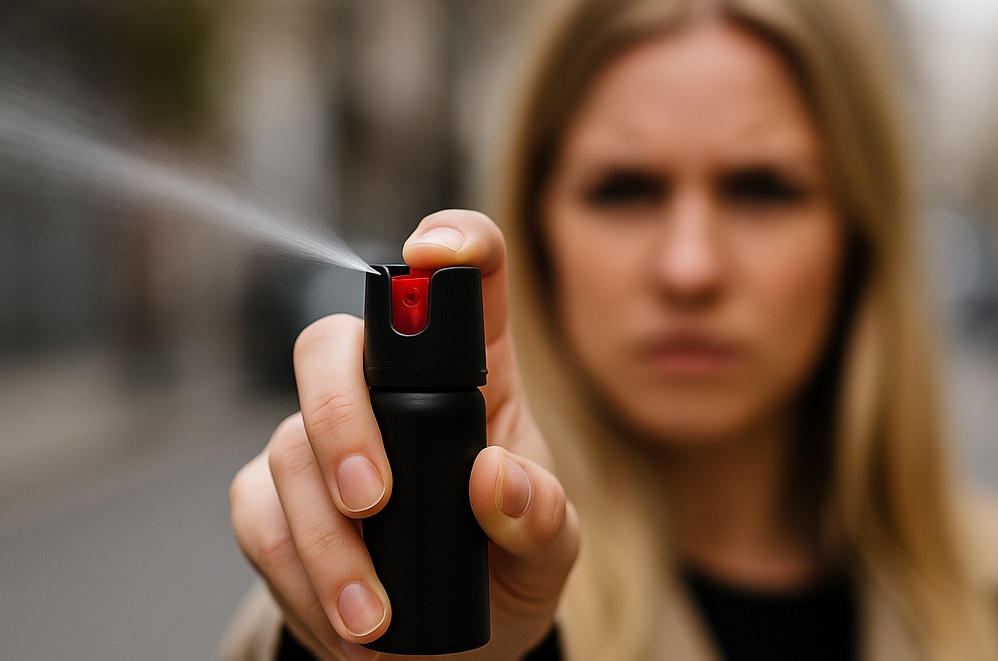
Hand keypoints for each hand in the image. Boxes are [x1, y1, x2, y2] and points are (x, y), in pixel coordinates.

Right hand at [230, 210, 579, 659]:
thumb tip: (495, 481)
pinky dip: (295, 571)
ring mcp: (325, 439)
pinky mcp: (276, 495)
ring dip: (324, 537)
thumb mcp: (548, 551)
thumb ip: (542, 518)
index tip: (436, 252)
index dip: (454, 240)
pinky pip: (256, 512)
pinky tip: (341, 620)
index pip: (468, 280)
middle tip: (373, 500)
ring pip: (287, 443)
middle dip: (341, 417)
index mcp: (476, 376)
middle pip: (334, 345)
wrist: (446, 644)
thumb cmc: (506, 567)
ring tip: (372, 618)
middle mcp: (392, 391)